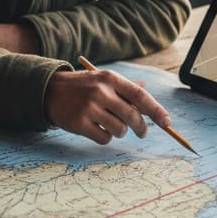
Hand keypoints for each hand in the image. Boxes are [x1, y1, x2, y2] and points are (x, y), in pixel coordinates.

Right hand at [44, 68, 170, 144]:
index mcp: (110, 79)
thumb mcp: (102, 80)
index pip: (140, 95)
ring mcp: (89, 108)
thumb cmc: (82, 87)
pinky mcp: (80, 123)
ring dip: (119, 131)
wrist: (50, 91)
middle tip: (142, 132)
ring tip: (110, 125)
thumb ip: (125, 88)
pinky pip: (104, 138)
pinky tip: (96, 129)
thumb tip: (148, 93)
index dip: (156, 110)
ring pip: (120, 130)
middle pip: (133, 116)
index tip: (167, 122)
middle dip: (141, 128)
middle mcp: (101, 92)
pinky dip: (105, 137)